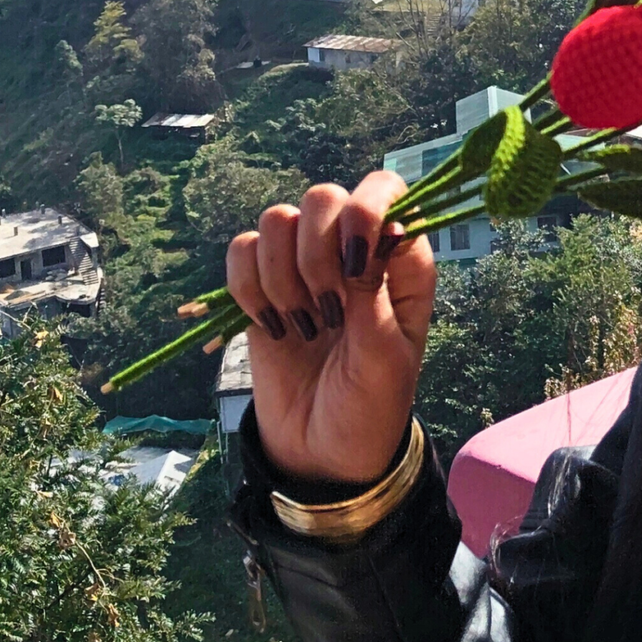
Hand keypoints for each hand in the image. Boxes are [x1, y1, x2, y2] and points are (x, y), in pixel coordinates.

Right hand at [225, 173, 435, 484]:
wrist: (322, 450)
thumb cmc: (371, 407)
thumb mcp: (386, 361)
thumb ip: (377, 297)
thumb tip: (375, 235)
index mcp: (401, 262)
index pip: (384, 191)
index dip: (363, 214)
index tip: (352, 266)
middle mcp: (354, 251)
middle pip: (323, 197)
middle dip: (315, 255)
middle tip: (327, 313)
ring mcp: (304, 264)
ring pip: (276, 219)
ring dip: (280, 276)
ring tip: (303, 326)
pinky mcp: (262, 284)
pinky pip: (240, 251)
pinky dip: (247, 288)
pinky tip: (271, 326)